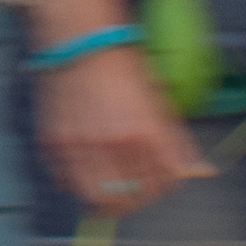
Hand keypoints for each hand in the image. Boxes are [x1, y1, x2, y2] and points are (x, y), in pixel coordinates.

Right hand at [35, 39, 209, 215]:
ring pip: (92, 196)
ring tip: (100, 193)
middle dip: (127, 203)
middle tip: (124, 199)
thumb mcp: (158, 101)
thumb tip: (192, 169)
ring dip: (99, 199)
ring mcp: (80, 143)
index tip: (151, 189)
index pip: (157, 186)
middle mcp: (113, 142)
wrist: (81, 42)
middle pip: (123, 200)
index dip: (156, 192)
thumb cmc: (121, 68)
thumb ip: (174, 141)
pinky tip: (79, 170)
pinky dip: (71, 181)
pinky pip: (62, 178)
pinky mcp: (54, 140)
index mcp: (145, 133)